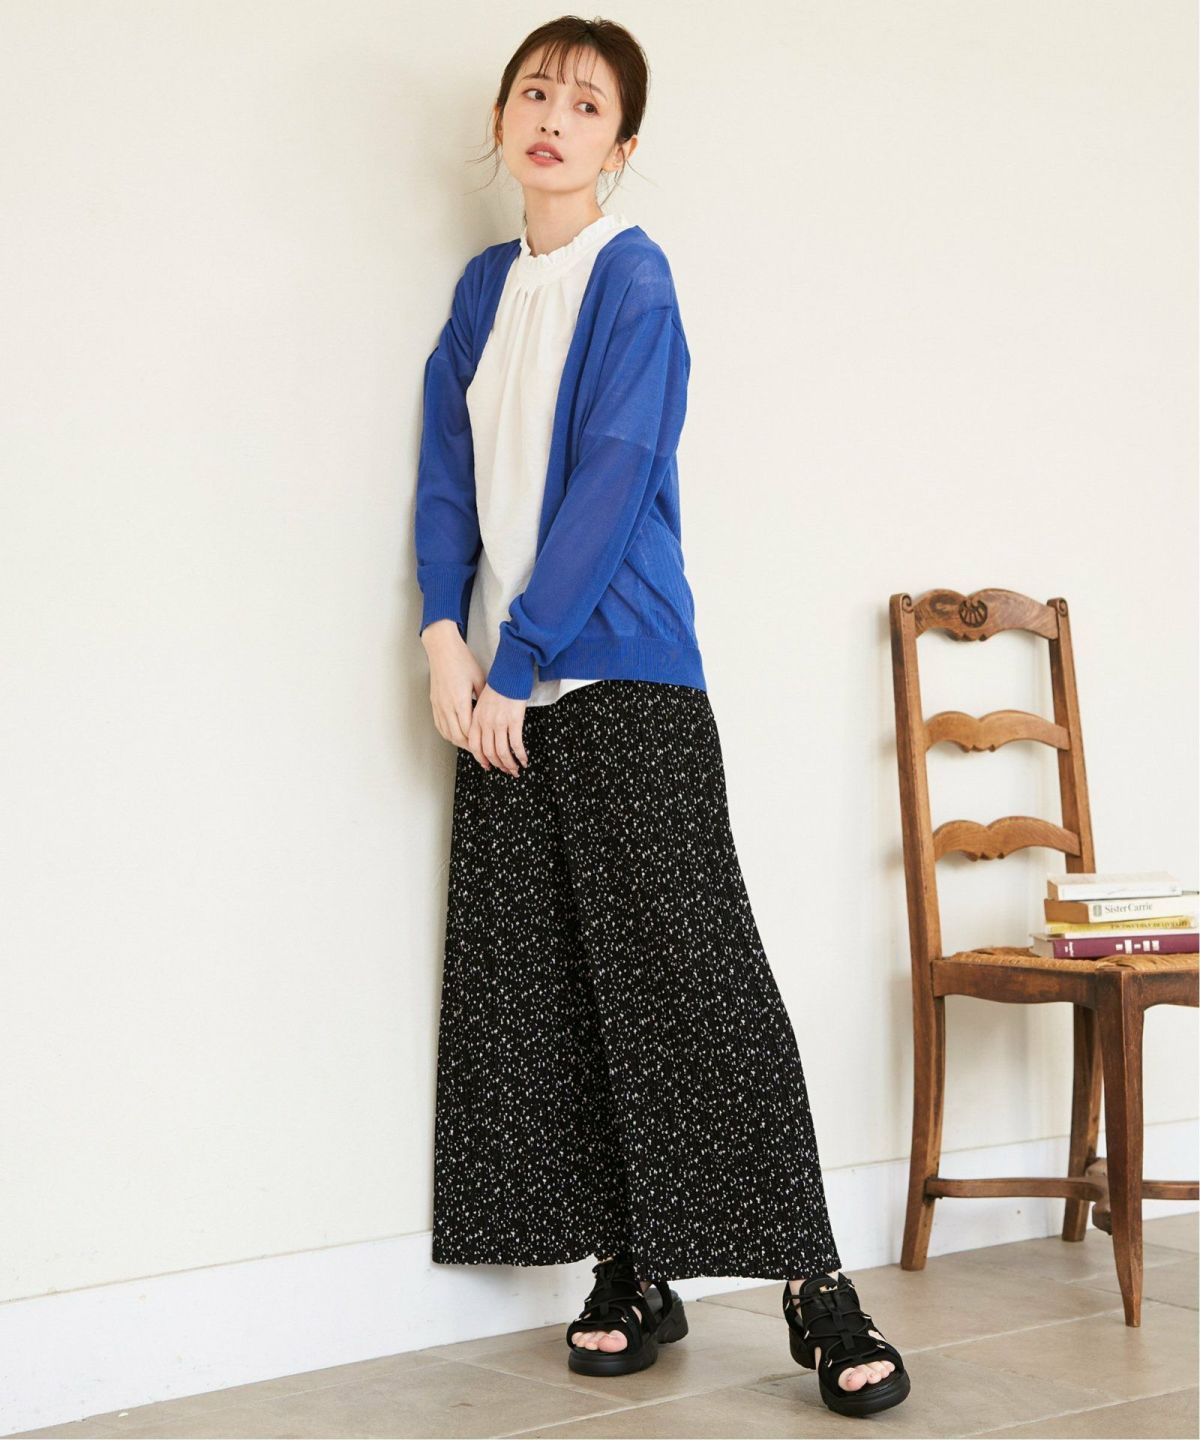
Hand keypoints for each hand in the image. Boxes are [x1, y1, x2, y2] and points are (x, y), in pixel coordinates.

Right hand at [422, 620, 485, 751]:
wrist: (443, 650)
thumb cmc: (462, 661)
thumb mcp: (480, 679)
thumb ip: (485, 699)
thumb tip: (493, 712)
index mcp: (460, 701)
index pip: (468, 731)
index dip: (478, 743)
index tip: (487, 750)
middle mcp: (447, 706)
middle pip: (458, 736)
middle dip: (470, 748)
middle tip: (481, 755)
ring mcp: (439, 705)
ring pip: (447, 733)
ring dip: (459, 743)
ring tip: (471, 749)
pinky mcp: (434, 703)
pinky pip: (440, 725)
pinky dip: (448, 734)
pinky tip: (455, 737)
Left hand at [467, 684, 527, 775]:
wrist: (509, 673)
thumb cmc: (498, 684)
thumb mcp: (482, 701)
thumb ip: (481, 717)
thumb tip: (486, 731)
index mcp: (476, 718)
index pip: (474, 746)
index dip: (481, 759)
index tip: (487, 765)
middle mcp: (486, 723)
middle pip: (489, 752)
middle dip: (497, 765)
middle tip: (504, 770)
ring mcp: (499, 723)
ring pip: (502, 752)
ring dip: (509, 764)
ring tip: (515, 769)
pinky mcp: (514, 721)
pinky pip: (516, 745)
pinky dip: (520, 755)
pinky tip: (524, 759)